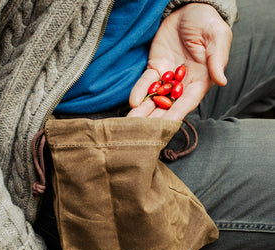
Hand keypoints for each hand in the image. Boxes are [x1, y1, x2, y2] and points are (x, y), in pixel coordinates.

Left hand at [127, 3, 231, 120]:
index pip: (188, 102)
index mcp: (201, 81)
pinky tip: (133, 102)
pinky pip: (147, 81)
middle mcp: (184, 84)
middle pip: (168, 105)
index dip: (176, 114)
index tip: (165, 126)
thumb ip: (217, 59)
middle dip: (155, 119)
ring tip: (132, 123)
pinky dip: (140, 91)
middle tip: (142, 132)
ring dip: (144, 111)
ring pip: (155, 98)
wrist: (189, 8)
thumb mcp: (217, 37)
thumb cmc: (208, 22)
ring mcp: (168, 77)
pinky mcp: (156, 68)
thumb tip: (222, 81)